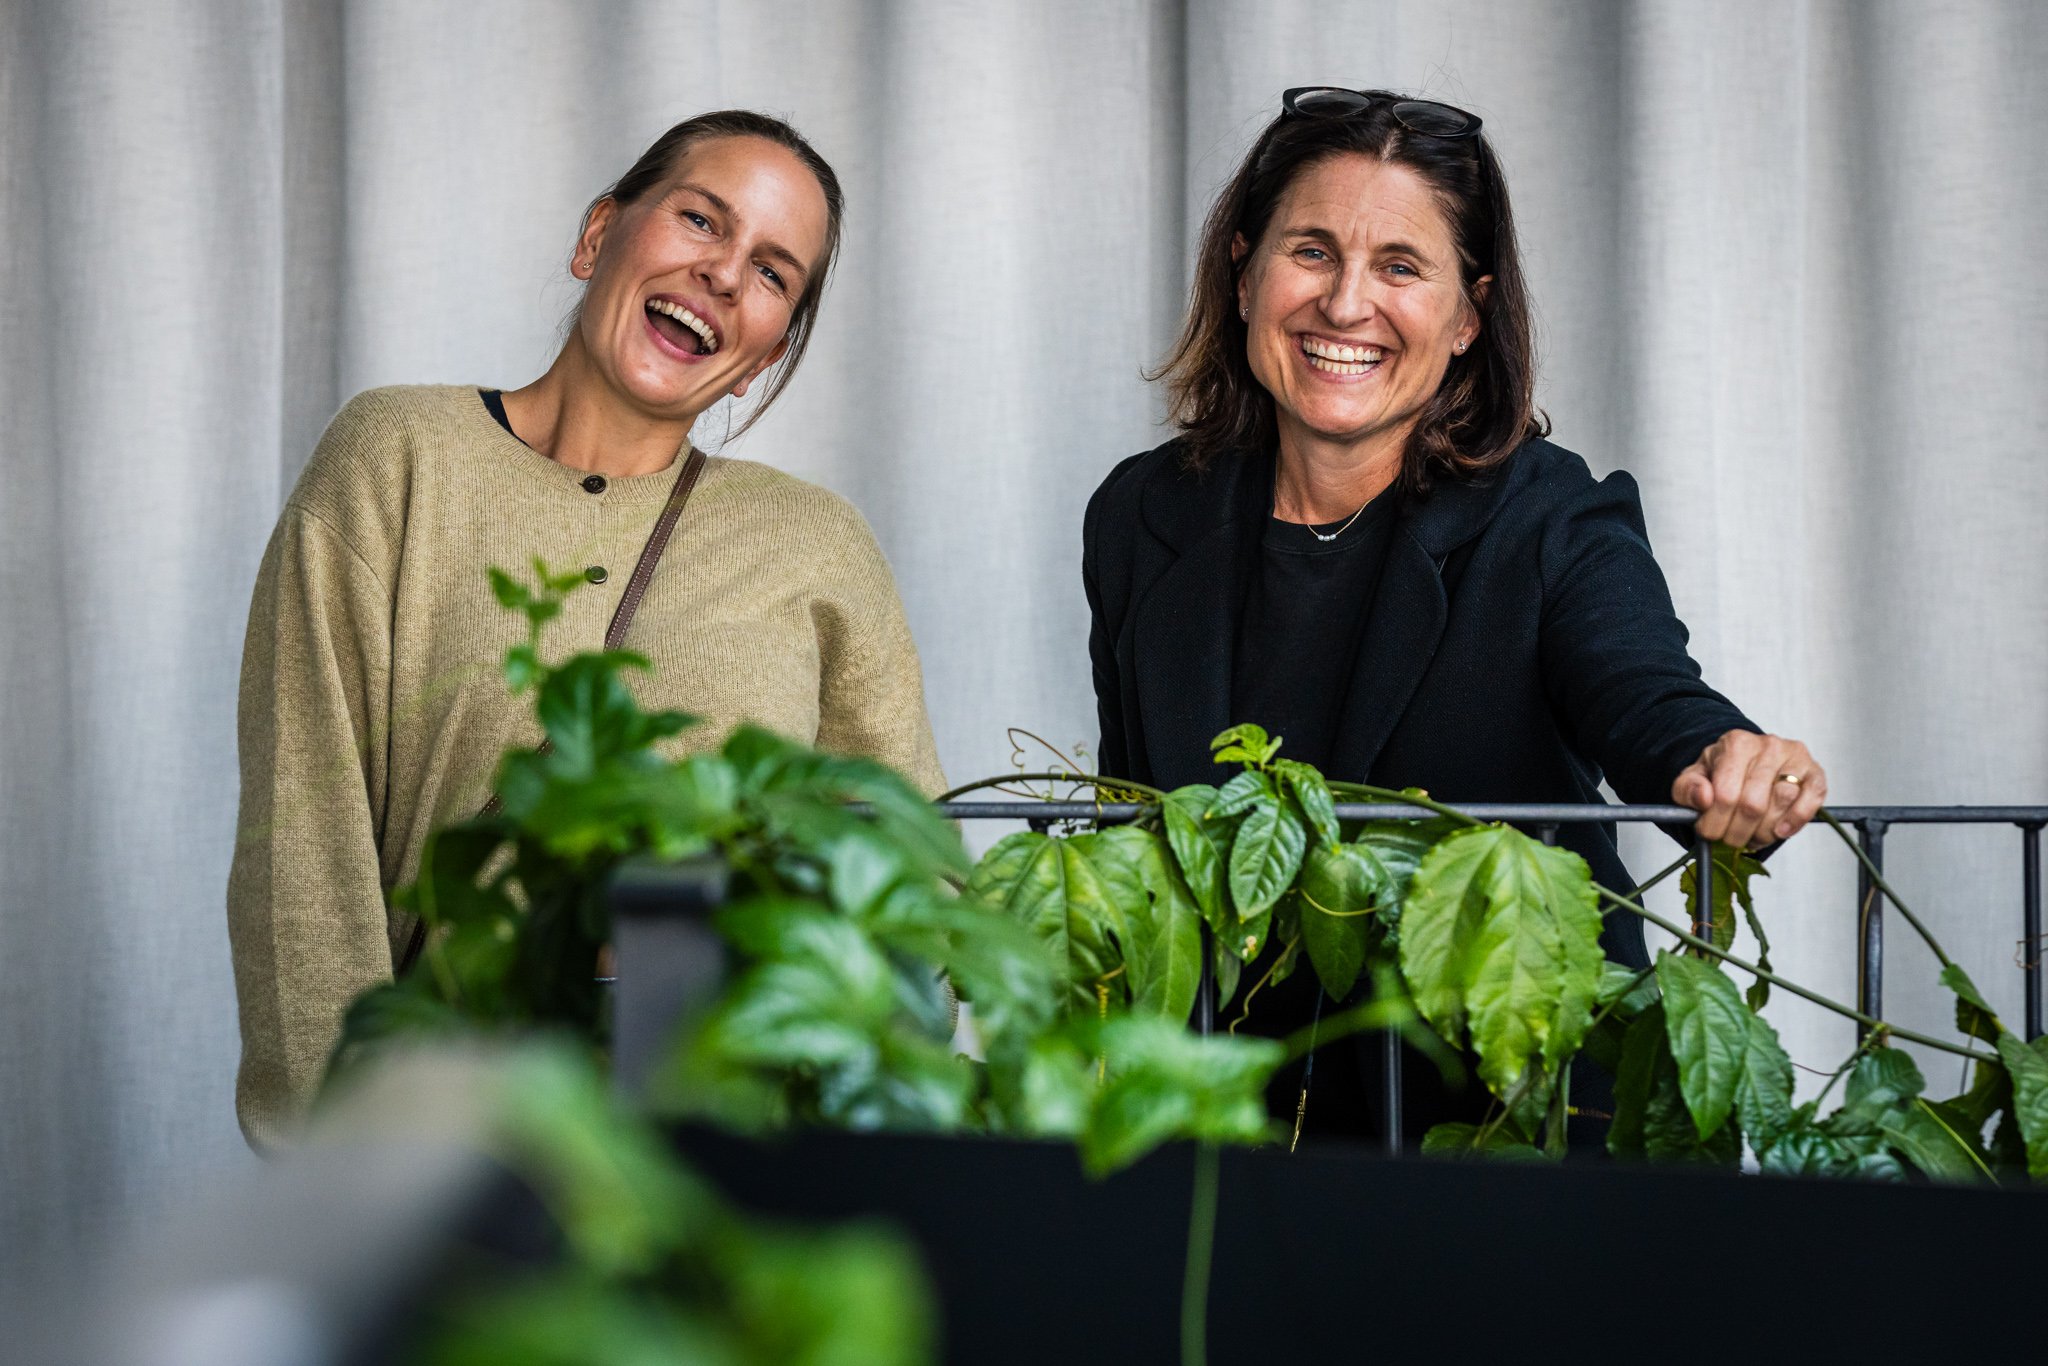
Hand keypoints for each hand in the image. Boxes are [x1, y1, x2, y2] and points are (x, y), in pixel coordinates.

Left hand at [1670, 730, 1826, 847]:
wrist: (1746, 762)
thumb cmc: (1720, 772)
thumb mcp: (1693, 778)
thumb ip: (1687, 788)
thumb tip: (1704, 798)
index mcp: (1736, 744)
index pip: (1725, 794)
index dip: (1715, 822)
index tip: (1709, 833)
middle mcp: (1768, 745)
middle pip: (1754, 804)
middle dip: (1738, 832)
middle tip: (1729, 840)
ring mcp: (1795, 757)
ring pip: (1782, 802)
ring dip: (1765, 831)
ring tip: (1751, 835)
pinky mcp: (1815, 772)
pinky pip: (1812, 798)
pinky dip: (1796, 819)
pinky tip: (1780, 831)